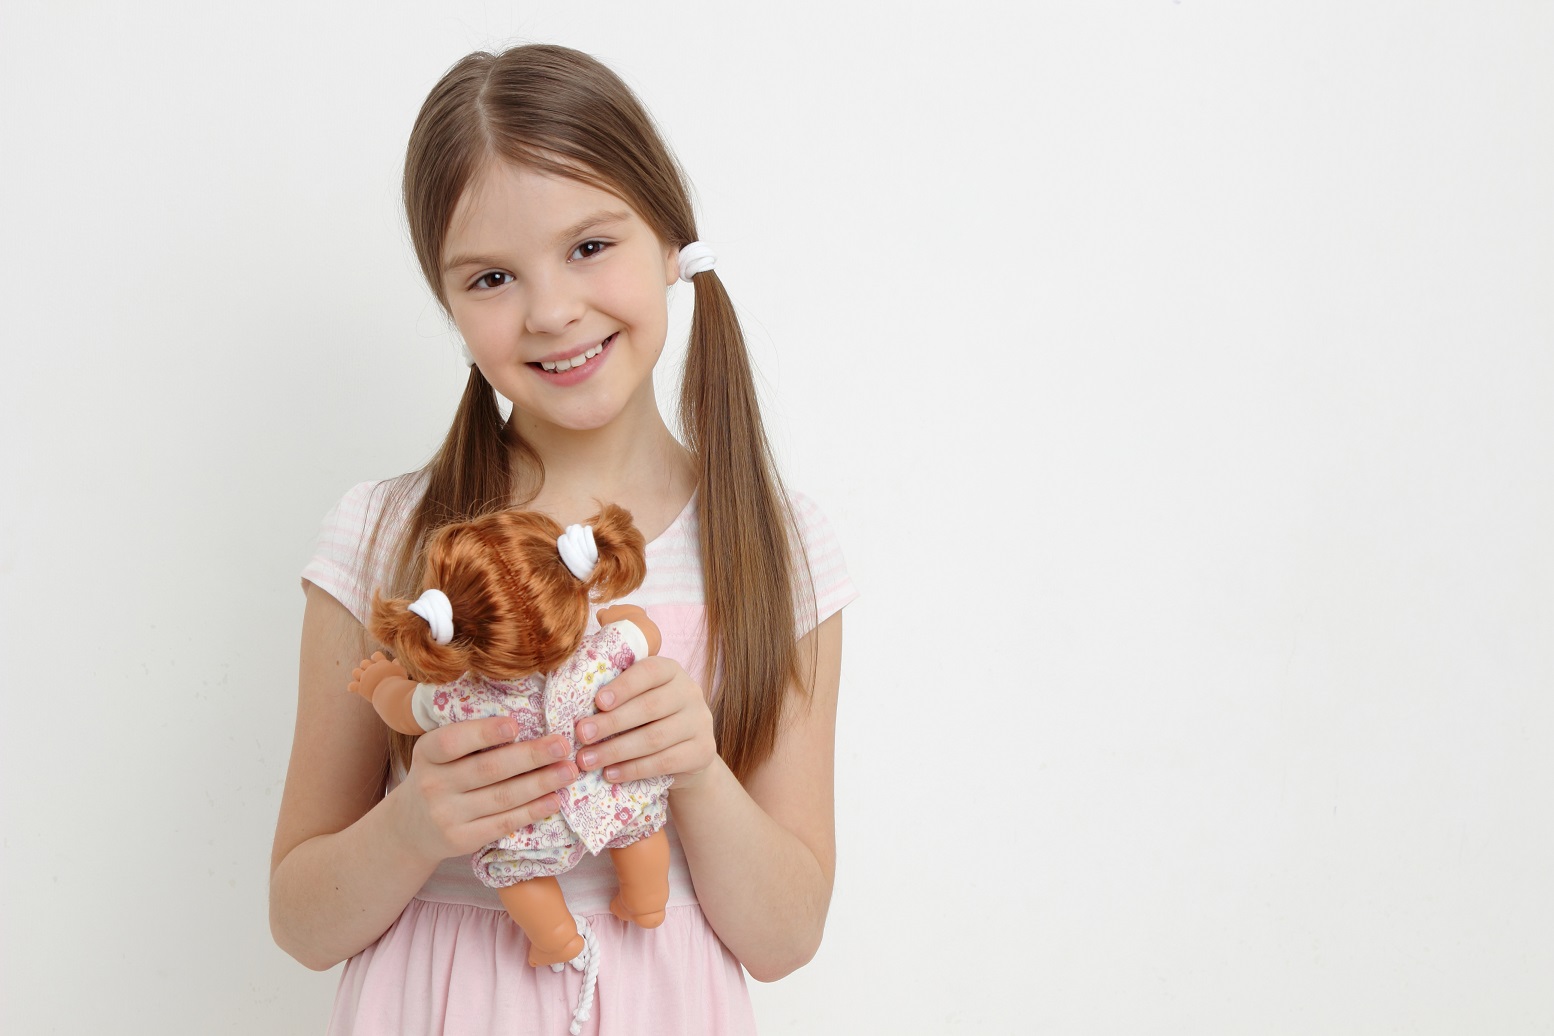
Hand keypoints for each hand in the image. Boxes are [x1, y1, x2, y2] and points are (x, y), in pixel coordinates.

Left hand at [348, 651, 404, 701]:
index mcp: (382, 663)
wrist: (391, 693)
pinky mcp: (361, 688)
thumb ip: (397, 664)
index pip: (376, 655)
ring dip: (358, 674)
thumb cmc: (399, 682)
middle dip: (366, 666)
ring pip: (355, 672)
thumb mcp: (401, 671)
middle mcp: (371, 669)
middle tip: (371, 673)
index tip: (377, 661)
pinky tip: (353, 689)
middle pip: (364, 662)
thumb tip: (396, 660)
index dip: (375, 658)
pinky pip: (352, 686)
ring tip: (362, 679)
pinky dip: (352, 687)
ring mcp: (365, 678)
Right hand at [386, 717, 581, 865]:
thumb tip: (526, 716)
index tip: (515, 725)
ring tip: (569, 770)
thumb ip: (469, 738)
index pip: (451, 742)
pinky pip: (503, 823)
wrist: (410, 826)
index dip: (483, 733)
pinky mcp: (461, 840)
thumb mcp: (438, 754)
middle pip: (487, 769)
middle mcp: (432, 785)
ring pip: (502, 797)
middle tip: (562, 745)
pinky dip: (532, 811)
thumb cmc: (439, 776)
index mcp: (427, 754)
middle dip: (530, 756)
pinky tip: (554, 799)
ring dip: (541, 783)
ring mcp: (446, 816)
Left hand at [571, 656, 716, 790]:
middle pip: (650, 707)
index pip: (649, 671)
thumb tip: (574, 702)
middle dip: (612, 722)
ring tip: (588, 760)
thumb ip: (616, 695)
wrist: (686, 755)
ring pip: (655, 737)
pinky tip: (611, 774)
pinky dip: (634, 769)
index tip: (598, 701)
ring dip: (617, 750)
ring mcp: (700, 722)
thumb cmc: (648, 720)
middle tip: (582, 735)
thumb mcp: (637, 700)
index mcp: (671, 671)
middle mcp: (690, 692)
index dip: (624, 686)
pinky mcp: (703, 751)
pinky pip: (665, 762)